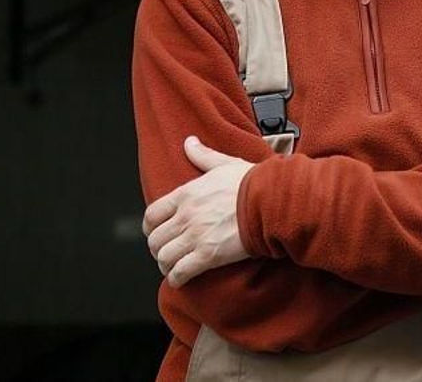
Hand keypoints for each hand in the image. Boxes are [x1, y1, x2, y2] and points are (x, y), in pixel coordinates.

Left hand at [142, 136, 255, 286]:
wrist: (271, 201)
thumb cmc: (253, 183)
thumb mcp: (225, 164)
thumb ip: (203, 156)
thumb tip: (189, 142)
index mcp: (186, 194)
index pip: (152, 215)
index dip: (150, 228)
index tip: (156, 233)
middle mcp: (186, 216)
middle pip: (155, 239)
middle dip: (158, 248)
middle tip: (167, 252)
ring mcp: (195, 236)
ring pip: (164, 257)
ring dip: (166, 265)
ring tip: (174, 267)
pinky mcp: (208, 256)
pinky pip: (180, 272)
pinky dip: (177, 278)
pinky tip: (182, 278)